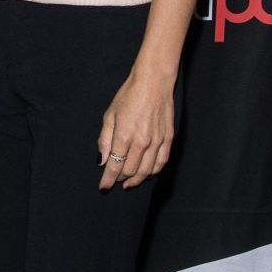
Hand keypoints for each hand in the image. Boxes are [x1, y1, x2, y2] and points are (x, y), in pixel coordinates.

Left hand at [97, 69, 172, 189]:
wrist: (153, 84)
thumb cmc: (128, 96)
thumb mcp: (109, 116)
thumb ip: (105, 140)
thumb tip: (102, 160)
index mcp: (124, 136)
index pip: (115, 166)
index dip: (108, 180)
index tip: (103, 187)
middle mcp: (142, 142)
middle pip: (130, 171)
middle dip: (120, 179)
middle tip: (115, 181)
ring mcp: (157, 142)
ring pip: (147, 171)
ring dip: (136, 180)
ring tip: (128, 183)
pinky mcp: (168, 139)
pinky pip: (161, 163)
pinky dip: (153, 172)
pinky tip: (146, 175)